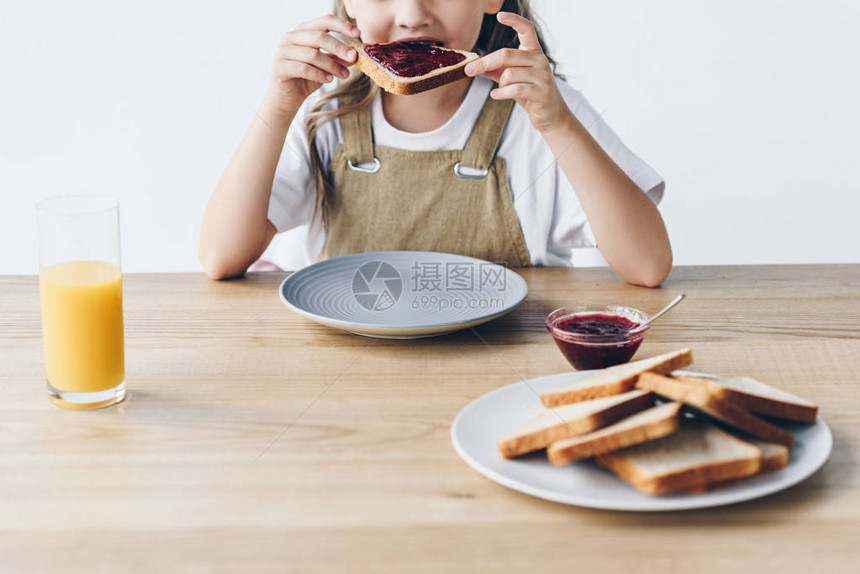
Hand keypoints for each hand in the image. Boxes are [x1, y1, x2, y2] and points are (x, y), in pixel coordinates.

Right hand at [263, 14, 360, 118]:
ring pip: (313, 54)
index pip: (324, 21)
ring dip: (332, 65)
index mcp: (302, 31)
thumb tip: (356, 54)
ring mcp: (282, 51)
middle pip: (319, 37)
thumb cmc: (305, 80)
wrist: (286, 99)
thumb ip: (337, 59)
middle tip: (354, 58)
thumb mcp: (326, 68)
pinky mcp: (280, 67)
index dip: (342, 25)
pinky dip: (319, 74)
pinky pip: (304, 68)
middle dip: (339, 47)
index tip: (358, 34)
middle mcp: (290, 37)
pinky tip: (329, 80)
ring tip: (344, 75)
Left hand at [464, 12, 570, 134]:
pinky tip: (495, 95)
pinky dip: (501, 93)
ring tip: (501, 90)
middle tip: (469, 70)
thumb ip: (496, 70)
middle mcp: (540, 60)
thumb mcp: (511, 79)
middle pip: (506, 54)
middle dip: (485, 63)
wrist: (551, 114)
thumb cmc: (530, 93)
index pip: (527, 29)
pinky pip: (514, 89)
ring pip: (509, 74)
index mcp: (534, 52)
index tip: (499, 16)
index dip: (514, 20)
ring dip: (500, 84)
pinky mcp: (542, 92)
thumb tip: (474, 65)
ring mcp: (543, 76)